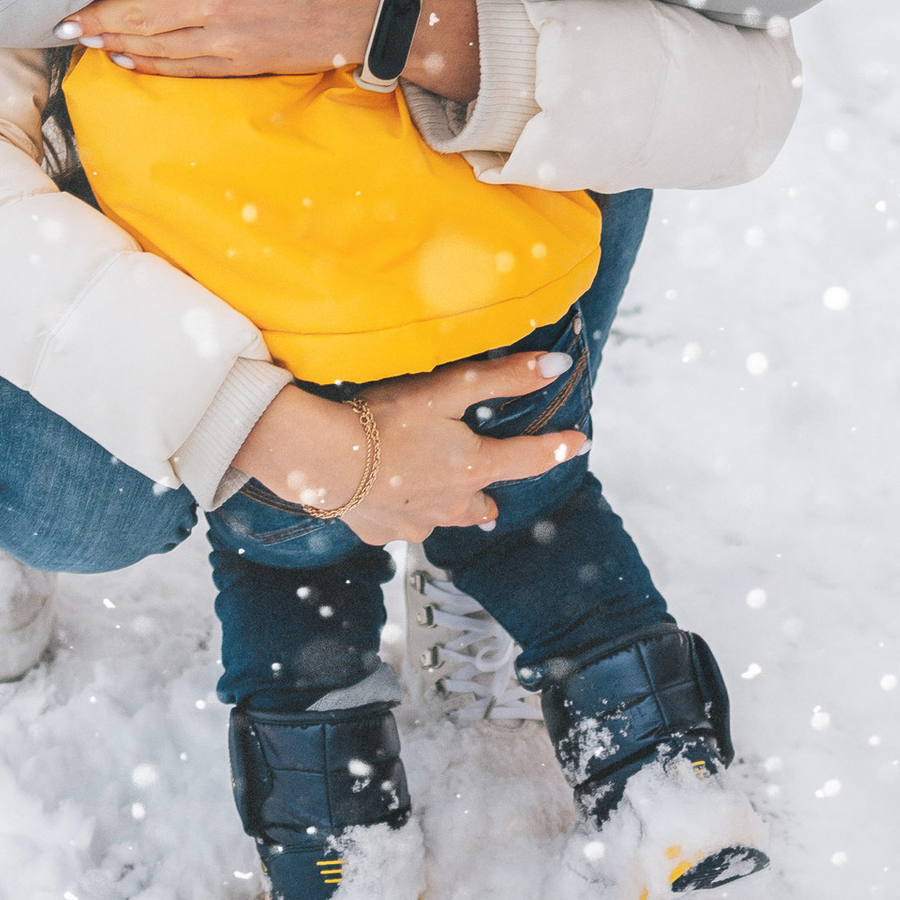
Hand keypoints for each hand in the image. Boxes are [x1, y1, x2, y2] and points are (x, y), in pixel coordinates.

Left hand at [43, 0, 480, 98]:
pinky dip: (150, 67)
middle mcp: (215, 3)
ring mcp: (227, 41)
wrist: (384, 15)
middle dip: (90, 12)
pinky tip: (128, 62)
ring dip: (111, 42)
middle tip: (55, 16)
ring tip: (80, 38)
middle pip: (133, 10)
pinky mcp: (242, 65)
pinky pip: (183, 70)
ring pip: (153, 46)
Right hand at [234, 347, 583, 544]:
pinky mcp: (383, 533)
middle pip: (484, 503)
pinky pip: (404, 526)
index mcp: (474, 468)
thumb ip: (505, 377)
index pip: (530, 459)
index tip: (579, 442)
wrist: (320, 458)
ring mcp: (418, 524)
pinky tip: (388, 492)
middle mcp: (454, 504)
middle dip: (487, 489)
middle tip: (481, 472)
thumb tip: (559, 366)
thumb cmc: (384, 418)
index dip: (558, 448)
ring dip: (446, 503)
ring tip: (431, 482)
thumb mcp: (449, 388)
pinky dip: (404, 511)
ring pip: (446, 518)